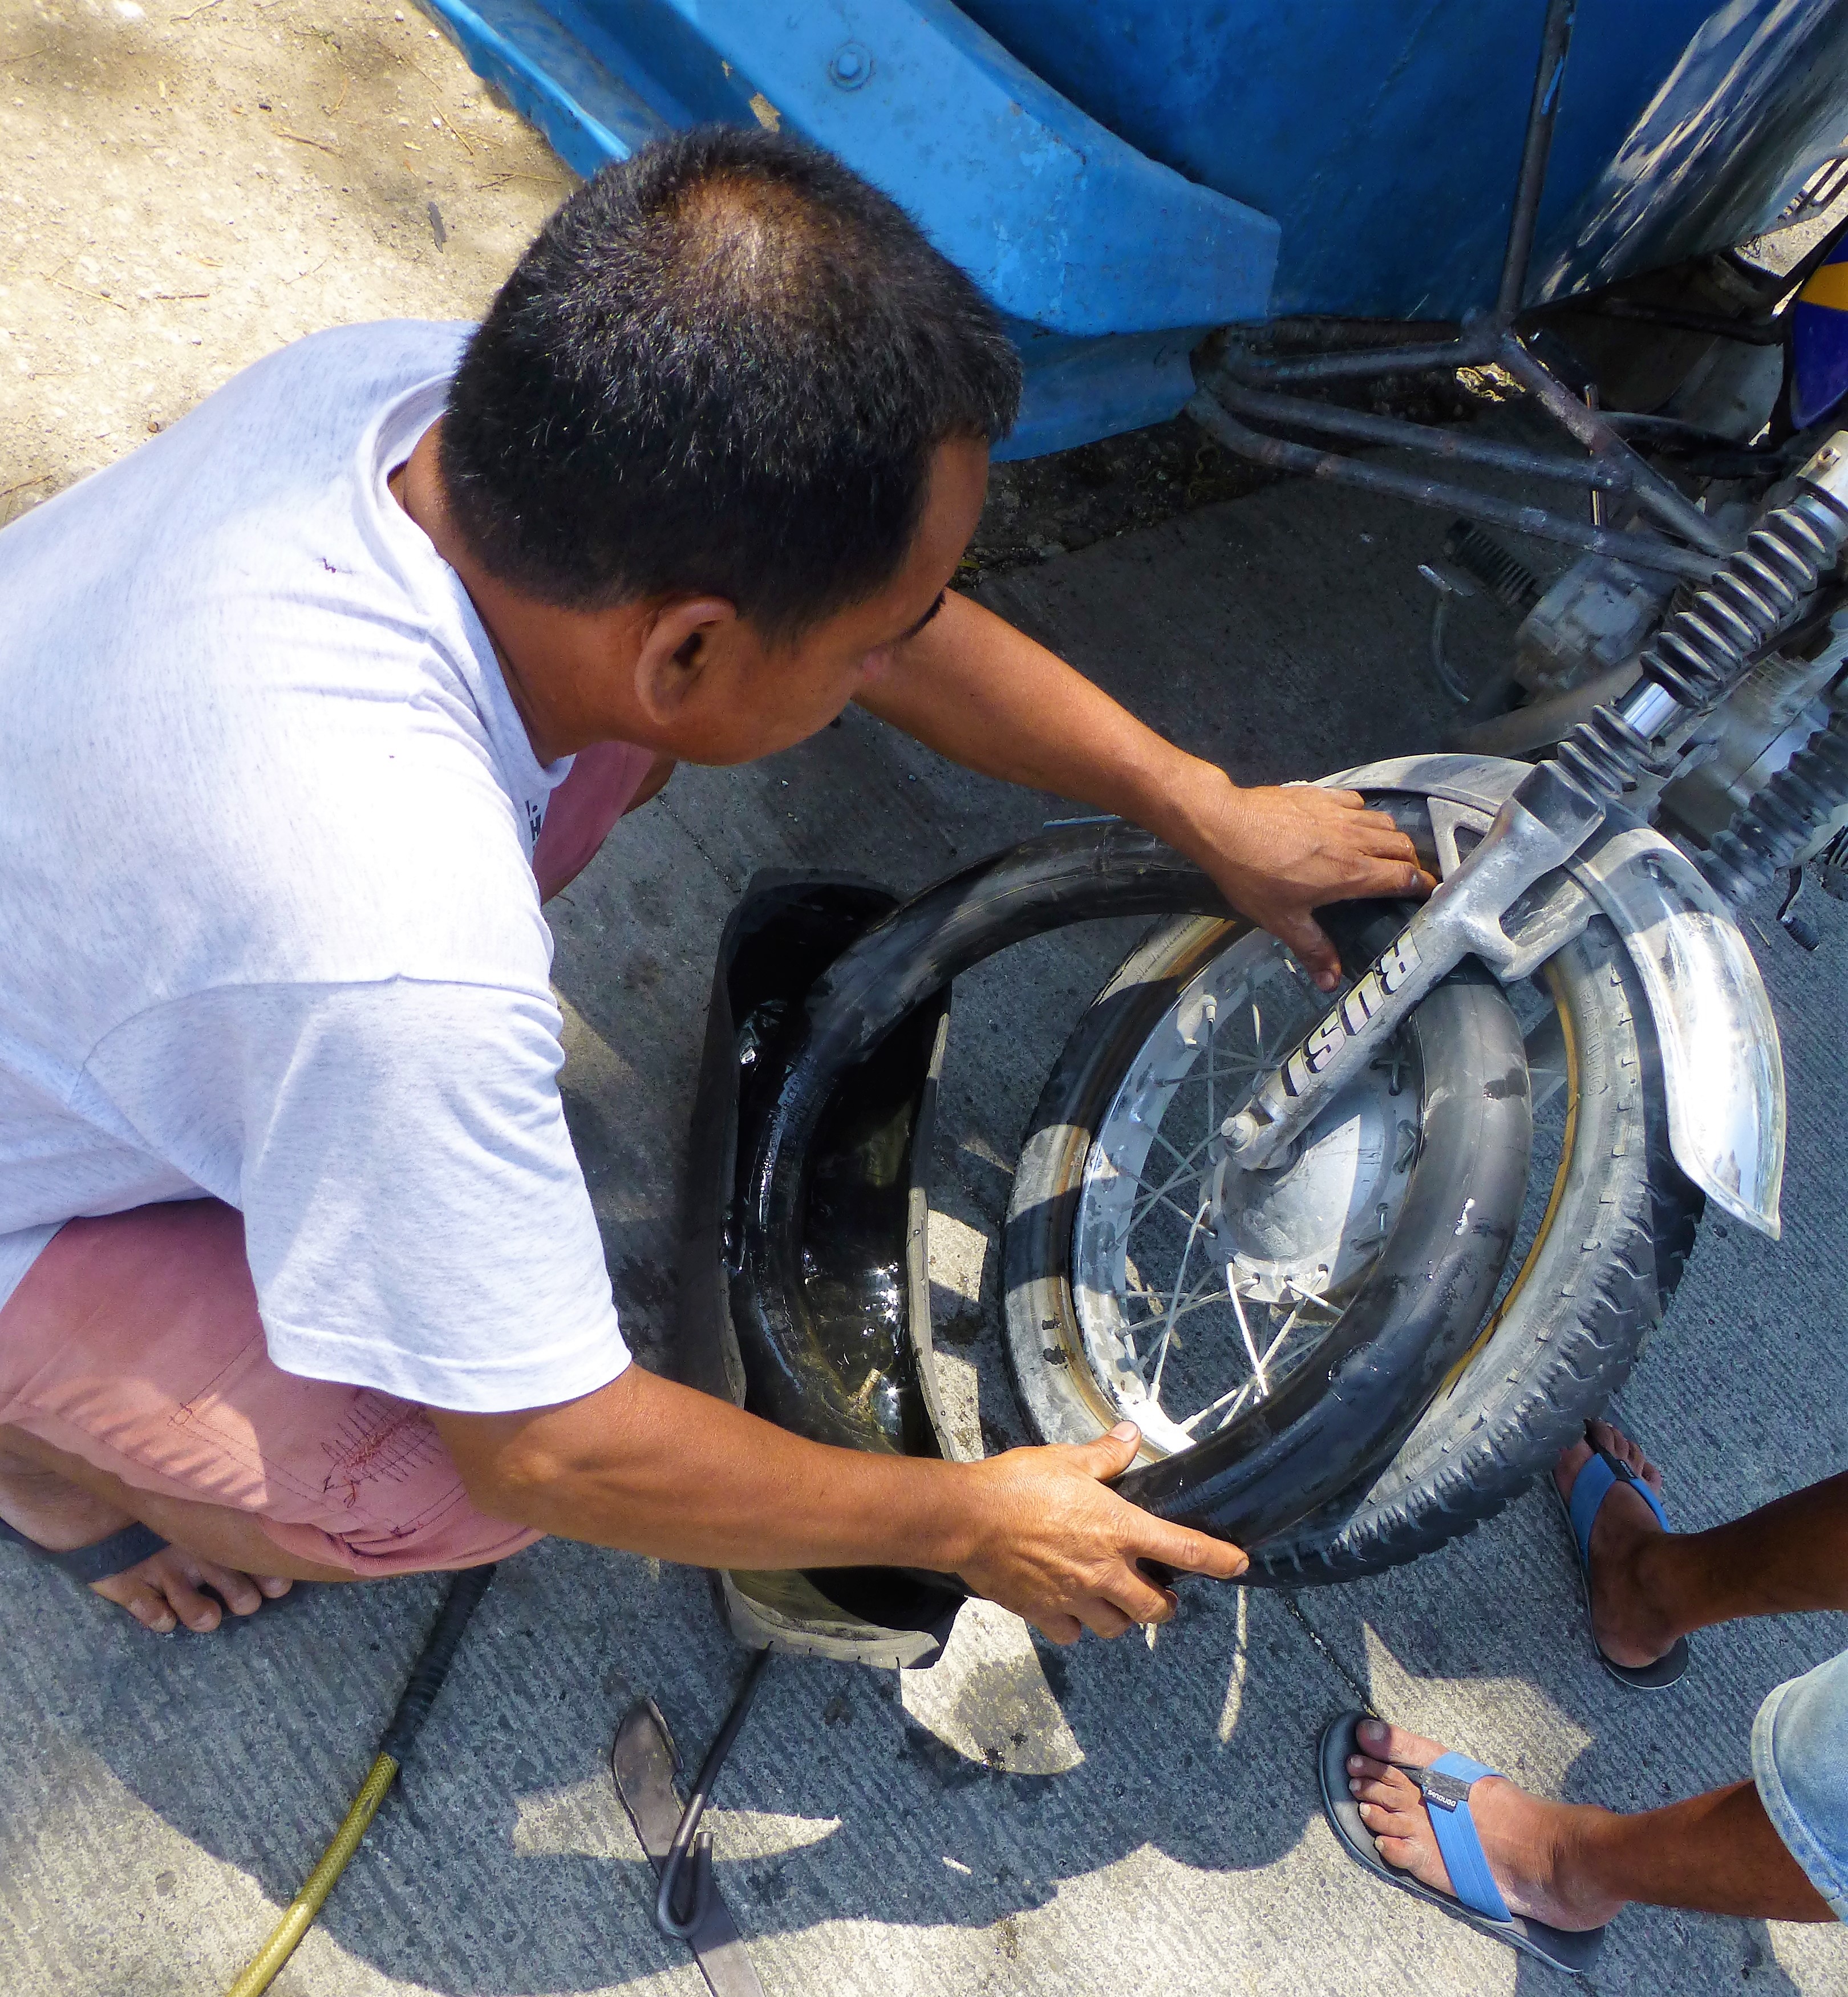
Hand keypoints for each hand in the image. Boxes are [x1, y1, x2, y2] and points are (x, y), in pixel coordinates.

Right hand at [949, 1423, 1247, 1642]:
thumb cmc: (1017, 1484)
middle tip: (1161, 1596)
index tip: (1239, 1565)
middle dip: (1164, 1606)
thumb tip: (1130, 1435)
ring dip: (1123, 1617)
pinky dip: (1077, 1626)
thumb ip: (1105, 1455)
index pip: (1185, 1550)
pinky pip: (1073, 1633)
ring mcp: (1075, 1597)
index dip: (1220, 1560)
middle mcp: (1105, 1570)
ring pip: (1118, 1626)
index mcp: (1119, 1529)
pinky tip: (1071, 1610)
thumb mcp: (1066, 1460)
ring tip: (1115, 1602)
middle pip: (1155, 1608)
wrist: (967, 1519)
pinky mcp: (1044, 1613)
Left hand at [1172, 775, 1435, 990]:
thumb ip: (1313, 950)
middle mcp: (1354, 840)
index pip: (1404, 878)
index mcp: (1352, 873)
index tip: (1428, 894)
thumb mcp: (1283, 920)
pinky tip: (1353, 824)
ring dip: (1391, 839)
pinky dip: (1365, 815)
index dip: (1422, 887)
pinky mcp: (1322, 795)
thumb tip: (1331, 982)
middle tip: (1405, 878)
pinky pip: (1358, 803)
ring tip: (1384, 853)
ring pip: (1385, 823)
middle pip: (1402, 847)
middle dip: (1410, 864)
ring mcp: (1339, 814)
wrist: (1224, 825)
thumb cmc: (1252, 874)